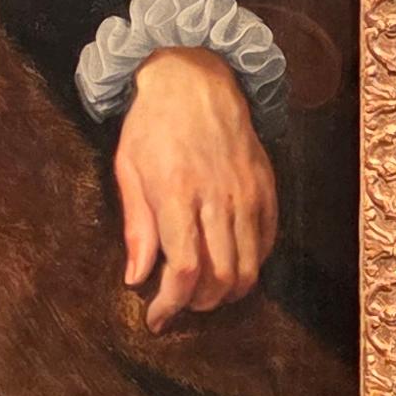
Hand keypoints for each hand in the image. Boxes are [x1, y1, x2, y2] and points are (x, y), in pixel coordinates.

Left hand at [115, 46, 276, 329]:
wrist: (194, 77)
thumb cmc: (152, 124)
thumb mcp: (128, 170)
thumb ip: (136, 228)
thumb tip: (137, 278)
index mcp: (177, 194)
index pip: (185, 270)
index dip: (172, 305)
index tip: (157, 319)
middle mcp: (218, 197)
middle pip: (221, 277)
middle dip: (199, 304)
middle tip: (180, 305)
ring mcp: (247, 193)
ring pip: (250, 267)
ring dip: (227, 292)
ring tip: (205, 292)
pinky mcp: (266, 187)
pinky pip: (267, 242)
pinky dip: (251, 264)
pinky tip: (229, 263)